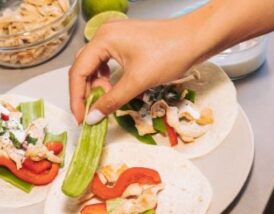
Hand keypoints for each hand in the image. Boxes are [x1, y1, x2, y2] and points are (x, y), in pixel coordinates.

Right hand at [69, 16, 208, 123]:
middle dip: (85, 92)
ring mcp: (115, 37)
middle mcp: (105, 35)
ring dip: (96, 85)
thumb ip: (112, 100)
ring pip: (94, 65)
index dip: (77, 98)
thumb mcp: (138, 81)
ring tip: (104, 100)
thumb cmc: (170, 54)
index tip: (81, 118)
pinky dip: (106, 77)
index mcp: (104, 39)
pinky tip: (113, 87)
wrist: (197, 39)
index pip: (78, 71)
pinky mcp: (126, 42)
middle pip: (83, 67)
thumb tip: (92, 117)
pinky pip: (107, 61)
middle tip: (90, 114)